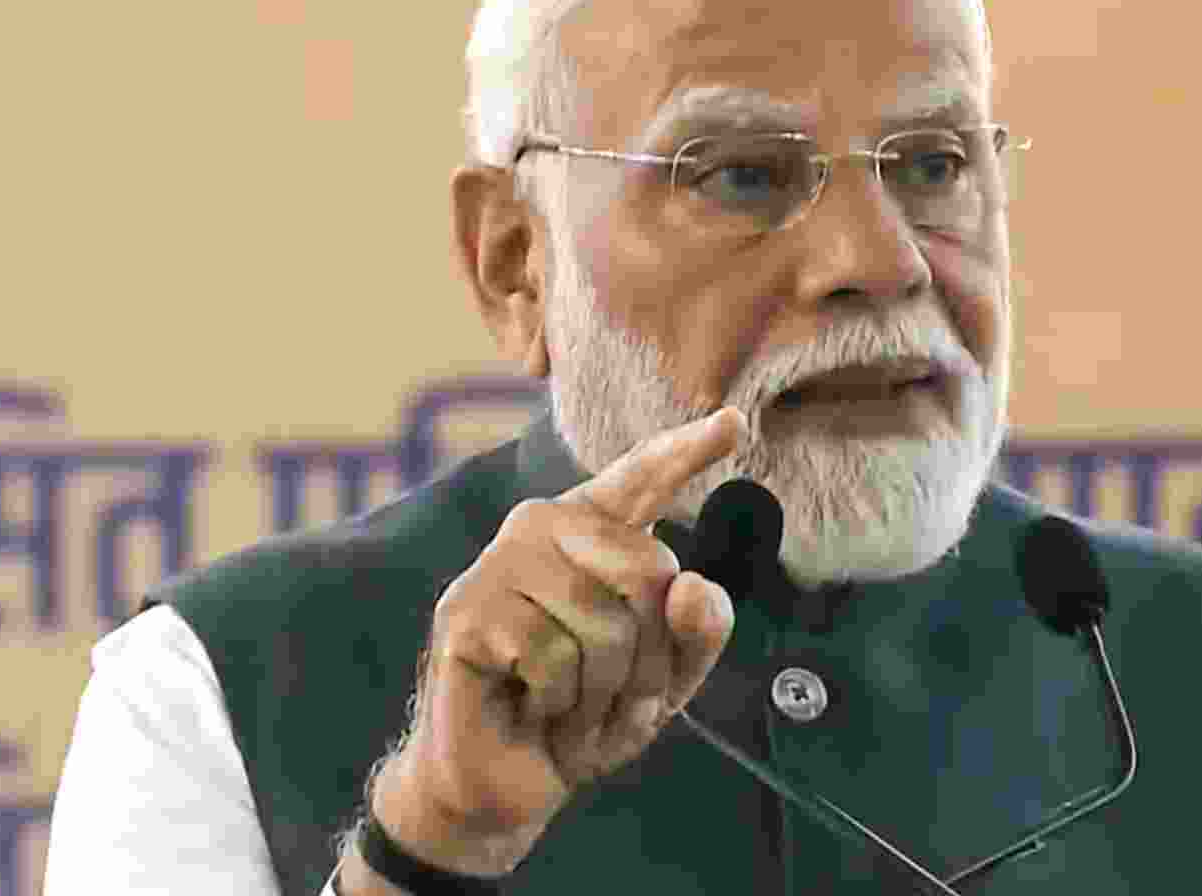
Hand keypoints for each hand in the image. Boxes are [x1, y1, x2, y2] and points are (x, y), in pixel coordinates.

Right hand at [376, 407, 745, 873]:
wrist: (507, 779)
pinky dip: (560, 703)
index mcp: (593, 530)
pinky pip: (553, 658)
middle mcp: (543, 527)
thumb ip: (697, 631)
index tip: (735, 423)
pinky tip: (534, 707)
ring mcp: (498, 564)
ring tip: (573, 708)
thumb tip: (689, 583)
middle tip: (619, 697)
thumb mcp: (665, 678)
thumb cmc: (584, 712)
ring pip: (602, 624)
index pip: (643, 478)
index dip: (687, 449)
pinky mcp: (466, 611)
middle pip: (648, 570)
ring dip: (604, 692)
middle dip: (651, 656)